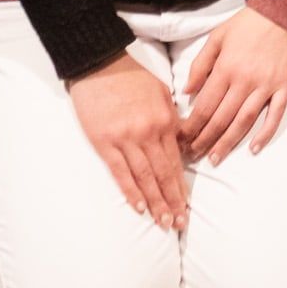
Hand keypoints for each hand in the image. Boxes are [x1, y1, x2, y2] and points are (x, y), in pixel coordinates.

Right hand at [67, 53, 187, 229]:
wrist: (100, 64)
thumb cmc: (132, 77)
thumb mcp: (162, 92)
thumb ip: (172, 117)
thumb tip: (182, 140)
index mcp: (166, 120)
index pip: (177, 161)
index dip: (181, 186)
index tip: (186, 205)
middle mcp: (149, 133)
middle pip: (164, 173)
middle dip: (172, 201)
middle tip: (179, 223)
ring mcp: (127, 139)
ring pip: (145, 177)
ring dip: (155, 202)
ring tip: (163, 222)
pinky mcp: (105, 143)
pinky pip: (120, 172)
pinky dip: (130, 191)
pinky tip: (139, 207)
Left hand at [179, 2, 286, 164]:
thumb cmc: (250, 22)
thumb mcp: (218, 36)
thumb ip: (200, 63)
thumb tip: (186, 90)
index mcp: (226, 68)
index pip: (203, 106)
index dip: (191, 127)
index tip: (181, 141)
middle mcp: (244, 81)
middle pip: (220, 119)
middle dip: (204, 140)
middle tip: (193, 156)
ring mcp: (266, 86)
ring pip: (244, 121)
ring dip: (228, 143)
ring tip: (215, 158)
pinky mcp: (285, 87)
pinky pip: (275, 115)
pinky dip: (265, 134)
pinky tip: (254, 148)